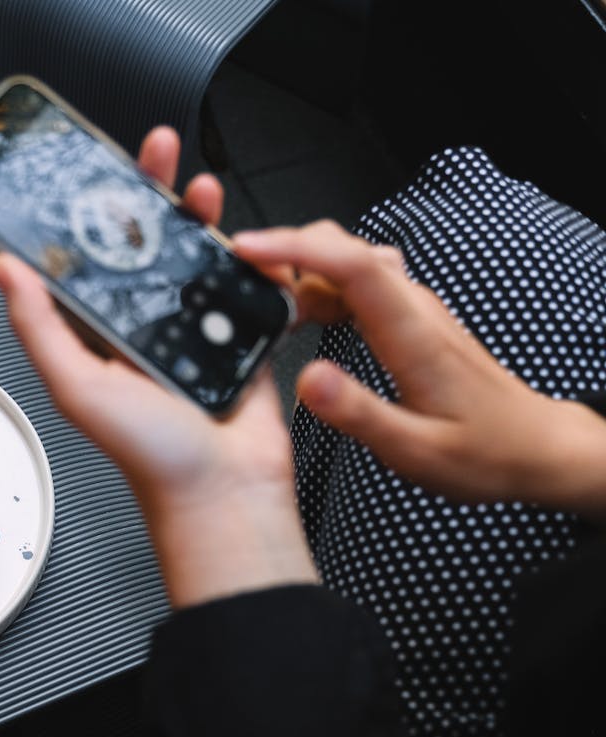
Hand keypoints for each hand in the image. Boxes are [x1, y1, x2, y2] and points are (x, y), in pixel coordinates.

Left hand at [0, 127, 316, 607]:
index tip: (90, 169)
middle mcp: (141, 327)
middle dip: (150, 193)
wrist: (225, 495)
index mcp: (97, 335)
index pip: (88, 258)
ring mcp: (191, 329)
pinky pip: (244, 285)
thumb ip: (39, 326)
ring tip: (200, 187)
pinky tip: (248, 237)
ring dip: (200, 217)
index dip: (89, 212)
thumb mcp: (76, 384)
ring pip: (196, 256)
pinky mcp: (237, 337)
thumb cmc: (150, 456)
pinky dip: (250, 258)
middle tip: (155, 150)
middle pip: (144, 244)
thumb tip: (1, 269)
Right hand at [234, 221, 605, 521]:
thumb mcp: (416, 451)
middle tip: (239, 279)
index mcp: (413, 333)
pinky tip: (298, 318)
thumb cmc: (483, 452)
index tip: (248, 249)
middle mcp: (413, 307)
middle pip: (344, 248)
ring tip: (262, 306)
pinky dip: (318, 287)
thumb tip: (307, 379)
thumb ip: (359, 414)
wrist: (534, 447)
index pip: (352, 264)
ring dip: (300, 270)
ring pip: (347, 261)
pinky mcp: (407, 316)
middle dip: (286, 251)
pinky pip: (355, 282)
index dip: (296, 248)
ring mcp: (412, 307)